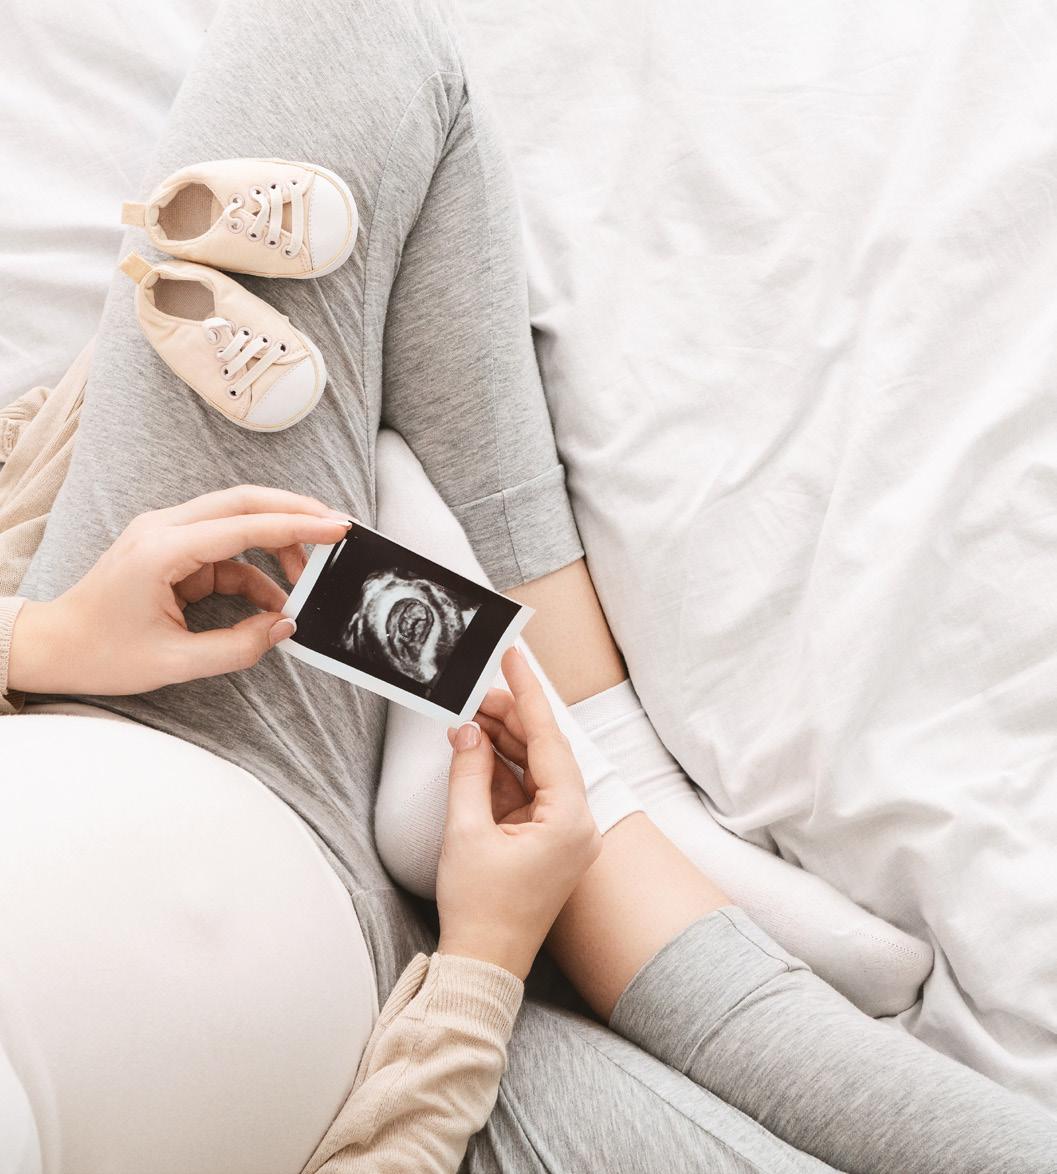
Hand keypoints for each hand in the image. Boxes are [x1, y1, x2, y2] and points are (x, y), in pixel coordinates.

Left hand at [7, 485, 351, 695]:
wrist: (54, 647)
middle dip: (295, 513)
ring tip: (308, 576)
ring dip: (277, 541)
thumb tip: (285, 626)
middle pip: (244, 501)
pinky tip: (275, 598)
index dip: (295, 526)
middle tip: (336, 530)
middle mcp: (164, 529)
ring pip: (237, 518)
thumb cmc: (101, 654)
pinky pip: (226, 549)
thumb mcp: (174, 663)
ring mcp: (166, 533)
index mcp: (161, 551)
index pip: (243, 525)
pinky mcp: (172, 548)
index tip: (335, 529)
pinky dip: (255, 569)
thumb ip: (237, 646)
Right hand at [436, 646, 601, 978]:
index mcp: (571, 820)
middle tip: (477, 690)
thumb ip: (469, 772)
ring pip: (535, 771)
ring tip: (470, 716)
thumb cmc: (480, 909)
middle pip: (545, 753)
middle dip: (510, 720)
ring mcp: (565, 835)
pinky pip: (528, 795)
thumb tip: (469, 732)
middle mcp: (578, 825)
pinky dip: (502, 773)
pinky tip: (477, 750)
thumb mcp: (466, 831)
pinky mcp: (548, 844)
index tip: (516, 658)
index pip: (549, 740)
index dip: (529, 695)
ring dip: (504, 744)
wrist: (484, 966)